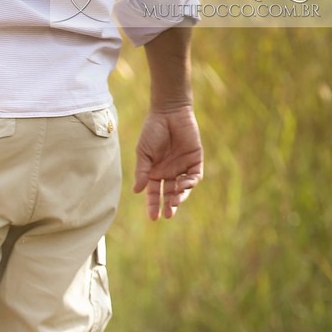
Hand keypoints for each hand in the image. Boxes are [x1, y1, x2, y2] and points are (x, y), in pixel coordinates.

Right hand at [132, 105, 202, 220]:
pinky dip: (190, 182)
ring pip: (182, 188)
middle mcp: (168, 173)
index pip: (153, 194)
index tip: (153, 217)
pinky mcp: (194, 160)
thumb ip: (142, 171)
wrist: (168, 113)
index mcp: (153, 173)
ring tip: (175, 202)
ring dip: (180, 197)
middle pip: (169, 194)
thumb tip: (137, 191)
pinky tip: (184, 185)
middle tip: (168, 214)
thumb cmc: (152, 131)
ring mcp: (182, 167)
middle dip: (168, 205)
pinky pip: (194, 176)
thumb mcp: (143, 153)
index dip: (153, 206)